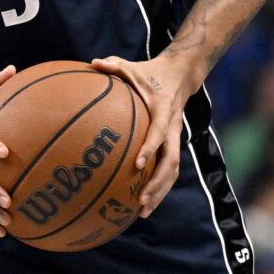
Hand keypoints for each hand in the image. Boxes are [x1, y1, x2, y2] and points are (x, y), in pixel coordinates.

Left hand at [91, 53, 192, 217]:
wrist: (180, 75)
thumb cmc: (148, 72)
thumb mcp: (132, 66)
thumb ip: (114, 65)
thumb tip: (93, 63)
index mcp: (162, 110)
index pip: (158, 132)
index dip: (150, 148)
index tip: (138, 163)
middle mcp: (171, 127)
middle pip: (171, 161)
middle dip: (157, 183)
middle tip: (140, 200)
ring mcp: (174, 138)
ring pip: (173, 170)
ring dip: (160, 192)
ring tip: (142, 211)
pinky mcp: (172, 144)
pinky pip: (169, 170)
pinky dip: (159, 187)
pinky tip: (143, 204)